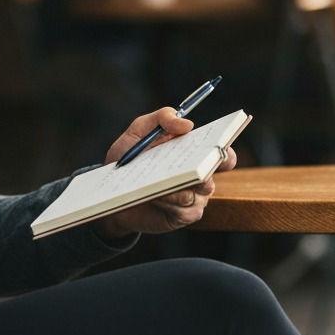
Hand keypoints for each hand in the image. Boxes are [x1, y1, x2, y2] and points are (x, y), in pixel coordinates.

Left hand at [96, 107, 237, 238]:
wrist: (111, 191)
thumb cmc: (129, 158)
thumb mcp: (139, 130)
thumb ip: (162, 118)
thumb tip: (187, 125)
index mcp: (194, 153)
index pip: (222, 153)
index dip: (223, 148)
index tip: (217, 143)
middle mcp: (199, 176)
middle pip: (212, 172)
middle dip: (204, 167)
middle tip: (192, 163)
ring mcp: (193, 198)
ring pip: (197, 190)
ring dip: (178, 183)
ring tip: (157, 179)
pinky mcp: (182, 216)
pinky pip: (184, 208)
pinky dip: (170, 200)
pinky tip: (154, 194)